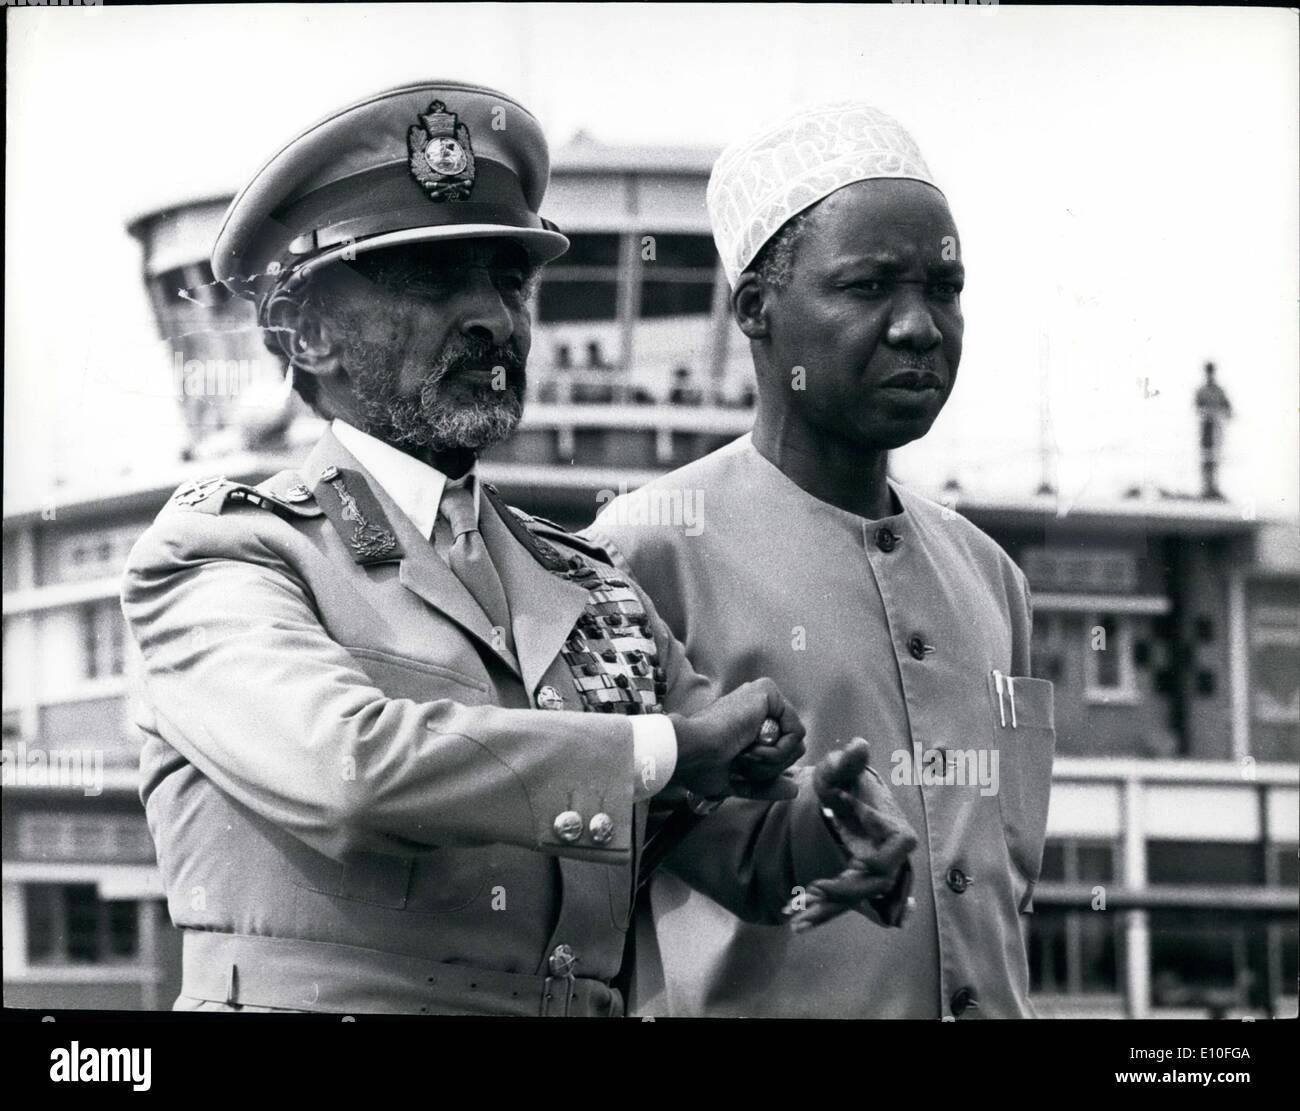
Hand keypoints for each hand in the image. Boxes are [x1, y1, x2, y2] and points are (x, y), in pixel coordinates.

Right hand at [669, 679, 805, 801]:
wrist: (691, 752)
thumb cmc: (702, 766)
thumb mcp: (741, 780)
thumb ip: (768, 784)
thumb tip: (794, 789)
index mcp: (748, 724)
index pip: (779, 751)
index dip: (766, 770)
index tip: (739, 771)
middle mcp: (756, 707)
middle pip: (791, 749)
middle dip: (770, 768)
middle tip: (741, 761)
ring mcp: (762, 698)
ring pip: (795, 744)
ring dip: (771, 762)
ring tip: (744, 754)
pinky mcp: (768, 691)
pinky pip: (796, 732)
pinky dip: (778, 751)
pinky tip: (752, 746)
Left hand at [784, 737, 917, 932]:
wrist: (842, 794)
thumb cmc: (844, 780)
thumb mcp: (840, 769)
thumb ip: (848, 761)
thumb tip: (859, 744)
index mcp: (895, 832)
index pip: (893, 856)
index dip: (876, 865)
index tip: (853, 866)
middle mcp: (890, 857)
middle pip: (873, 885)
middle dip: (844, 893)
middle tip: (811, 893)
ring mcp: (874, 872)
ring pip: (857, 900)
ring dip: (829, 912)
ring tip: (798, 922)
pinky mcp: (857, 881)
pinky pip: (845, 902)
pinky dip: (824, 913)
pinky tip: (799, 923)